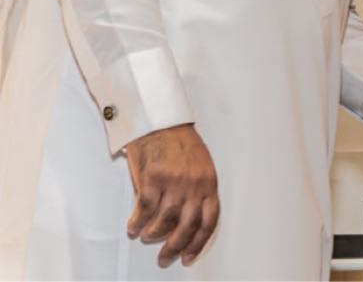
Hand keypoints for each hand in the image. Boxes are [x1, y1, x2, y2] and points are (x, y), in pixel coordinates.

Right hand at [125, 124, 219, 267]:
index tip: (188, 257)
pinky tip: (133, 227)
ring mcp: (174, 181)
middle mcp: (194, 185)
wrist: (163, 122)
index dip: (199, 243)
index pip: (209, 220)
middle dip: (175, 247)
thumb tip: (185, 221)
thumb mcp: (201, 166)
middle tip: (165, 258)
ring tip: (147, 237)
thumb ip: (197, 191)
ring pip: (164, 220)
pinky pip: (145, 208)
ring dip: (154, 234)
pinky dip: (138, 221)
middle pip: (187, 226)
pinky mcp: (153, 178)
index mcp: (210, 183)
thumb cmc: (181, 144)